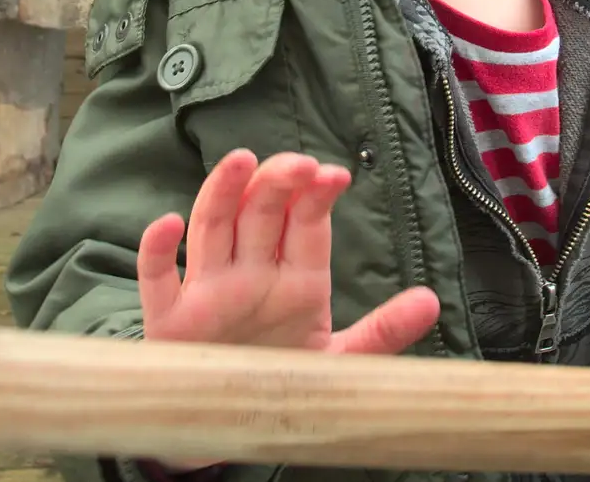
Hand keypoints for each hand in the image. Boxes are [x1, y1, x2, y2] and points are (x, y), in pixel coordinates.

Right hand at [137, 148, 440, 352]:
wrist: (225, 427)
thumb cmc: (281, 382)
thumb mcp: (337, 362)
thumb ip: (382, 334)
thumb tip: (433, 302)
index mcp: (295, 277)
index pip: (306, 224)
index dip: (316, 195)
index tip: (334, 175)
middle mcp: (251, 274)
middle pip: (260, 212)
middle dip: (278, 183)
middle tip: (298, 164)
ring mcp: (208, 292)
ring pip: (211, 229)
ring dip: (221, 193)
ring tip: (239, 162)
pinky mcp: (169, 322)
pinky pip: (157, 281)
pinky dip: (156, 251)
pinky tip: (166, 225)